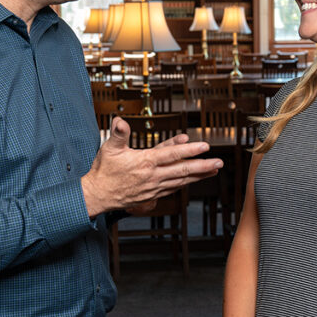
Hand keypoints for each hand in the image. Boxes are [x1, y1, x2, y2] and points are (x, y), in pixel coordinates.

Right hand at [81, 116, 221, 216]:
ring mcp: (154, 187)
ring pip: (181, 181)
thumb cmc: (104, 171)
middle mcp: (153, 176)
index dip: (190, 150)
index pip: (172, 155)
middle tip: (219, 162)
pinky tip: (195, 180)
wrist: (98, 195)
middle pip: (182, 170)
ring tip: (214, 171)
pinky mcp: (153, 195)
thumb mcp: (109, 148)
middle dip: (203, 166)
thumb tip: (120, 120)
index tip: (205, 146)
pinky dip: (186, 183)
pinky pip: (174, 188)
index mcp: (145, 162)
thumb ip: (119, 133)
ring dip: (199, 175)